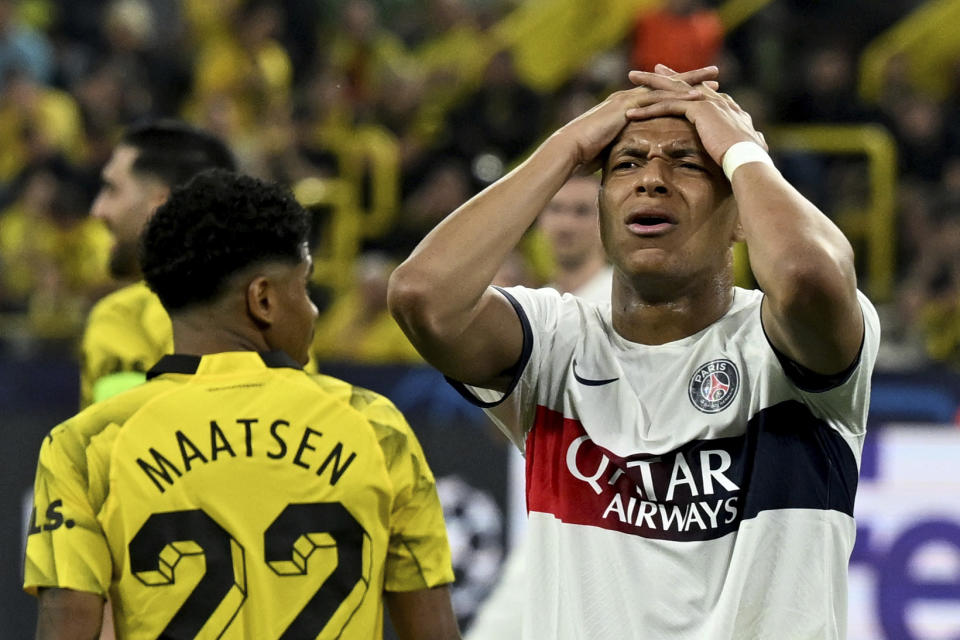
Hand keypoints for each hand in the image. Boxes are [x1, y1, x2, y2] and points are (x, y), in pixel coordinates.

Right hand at [555, 66, 721, 172]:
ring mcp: (628, 100)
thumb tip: (631, 164)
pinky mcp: (626, 106)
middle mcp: (629, 98)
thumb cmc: (585, 155)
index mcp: (627, 106)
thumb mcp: (611, 149)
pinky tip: (697, 98)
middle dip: (691, 78)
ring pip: (666, 87)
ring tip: (714, 78)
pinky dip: (679, 98)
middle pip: (666, 84)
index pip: (658, 95)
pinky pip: (658, 100)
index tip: (701, 90)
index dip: (679, 92)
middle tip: (714, 73)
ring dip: (691, 82)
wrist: (569, 150)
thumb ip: (623, 149)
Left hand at [625, 65, 765, 165]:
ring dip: (649, 85)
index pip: (701, 92)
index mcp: (727, 107)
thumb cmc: (749, 159)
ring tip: (631, 79)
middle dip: (665, 76)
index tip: (674, 80)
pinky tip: (632, 113)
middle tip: (647, 70)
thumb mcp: (748, 145)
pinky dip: (648, 109)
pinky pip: (668, 106)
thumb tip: (756, 143)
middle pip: (685, 84)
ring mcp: (708, 103)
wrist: (749, 159)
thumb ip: (748, 140)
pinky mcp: (699, 110)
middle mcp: (717, 100)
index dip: (686, 85)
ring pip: (672, 90)